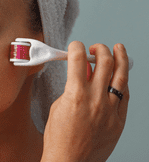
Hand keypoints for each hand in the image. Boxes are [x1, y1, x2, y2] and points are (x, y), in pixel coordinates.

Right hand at [41, 41, 129, 161]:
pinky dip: (123, 82)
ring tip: (119, 48)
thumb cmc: (58, 137)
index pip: (78, 59)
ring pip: (121, 75)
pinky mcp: (119, 121)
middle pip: (104, 62)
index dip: (76, 47)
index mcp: (75, 94)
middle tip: (96, 48)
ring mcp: (110, 110)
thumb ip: (72, 86)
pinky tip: (121, 75)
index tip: (76, 46)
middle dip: (100, 49)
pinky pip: (126, 95)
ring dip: (120, 58)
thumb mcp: (58, 105)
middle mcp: (96, 99)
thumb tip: (82, 71)